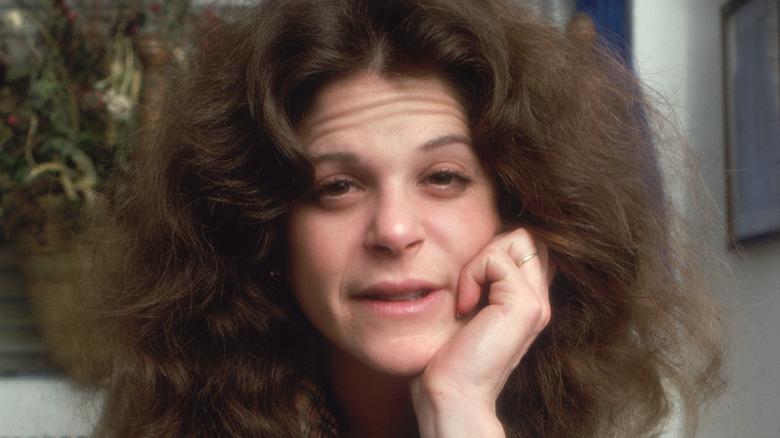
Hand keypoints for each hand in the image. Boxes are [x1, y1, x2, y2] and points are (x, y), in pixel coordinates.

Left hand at [410, 228, 553, 437]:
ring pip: (518, 238)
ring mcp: (537, 303)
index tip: (470, 283)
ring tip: (467, 295)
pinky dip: (472, 273)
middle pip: (528, 237)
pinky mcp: (525, 304)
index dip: (497, 251)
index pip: (528, 248)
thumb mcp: (469, 306)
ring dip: (481, 259)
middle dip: (492, 248)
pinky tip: (463, 306)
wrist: (451, 393)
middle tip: (469, 285)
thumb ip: (483, 280)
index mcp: (529, 302)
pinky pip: (496, 258)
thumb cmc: (449, 354)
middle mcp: (540, 302)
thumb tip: (480, 248)